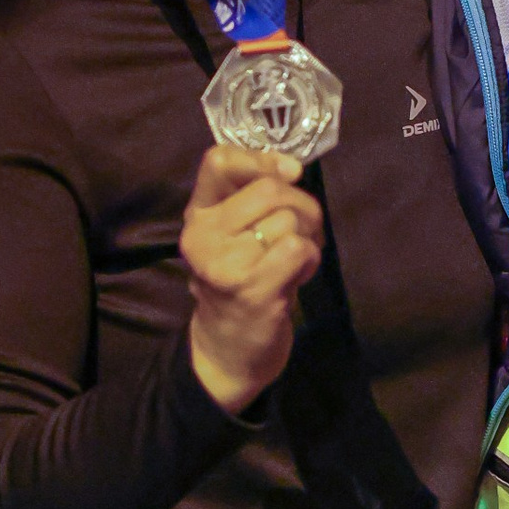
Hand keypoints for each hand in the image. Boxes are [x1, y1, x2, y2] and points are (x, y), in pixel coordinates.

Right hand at [180, 140, 322, 412]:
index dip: (262, 160)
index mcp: (197, 215)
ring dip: (308, 236)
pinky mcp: (252, 288)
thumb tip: (292, 168)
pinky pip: (298, 249)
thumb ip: (252, 196)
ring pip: (288, 220)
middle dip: (302, 205)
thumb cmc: (241, 282)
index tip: (288, 174)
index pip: (219, 160)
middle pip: (269, 189)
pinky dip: (311, 259)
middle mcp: (202, 235)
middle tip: (304, 229)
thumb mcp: (234, 235)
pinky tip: (299, 275)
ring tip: (296, 258)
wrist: (228, 349)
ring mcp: (225, 263)